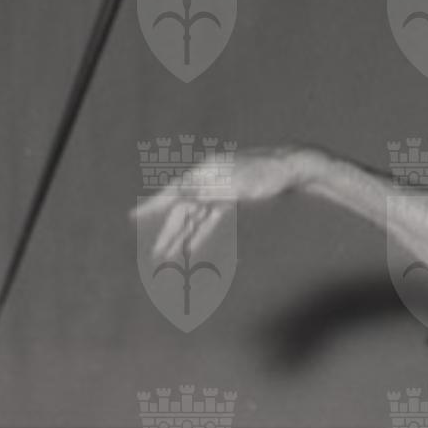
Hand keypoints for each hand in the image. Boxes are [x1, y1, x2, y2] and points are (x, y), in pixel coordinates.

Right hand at [131, 147, 306, 263]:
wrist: (294, 167)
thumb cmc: (267, 174)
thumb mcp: (237, 184)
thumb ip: (207, 190)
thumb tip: (179, 192)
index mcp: (206, 173)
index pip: (174, 193)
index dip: (153, 206)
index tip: (133, 215)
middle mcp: (208, 181)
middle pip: (182, 212)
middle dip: (168, 235)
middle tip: (155, 257)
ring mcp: (218, 190)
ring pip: (194, 219)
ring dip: (182, 239)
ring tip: (169, 260)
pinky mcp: (229, 199)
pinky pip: (210, 220)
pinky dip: (200, 234)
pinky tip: (191, 249)